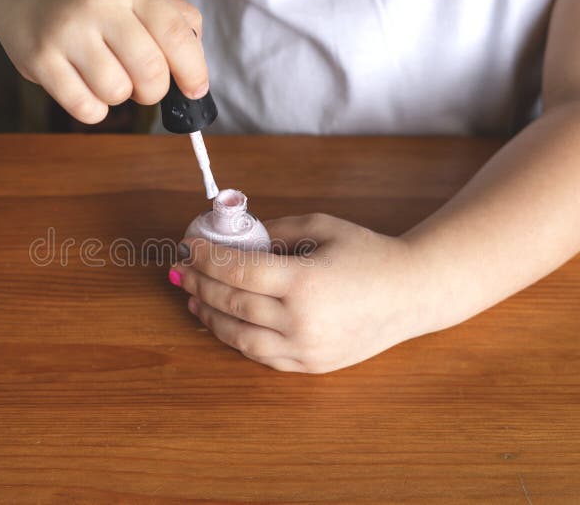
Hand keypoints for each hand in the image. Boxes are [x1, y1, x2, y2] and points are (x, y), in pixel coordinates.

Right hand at [0, 0, 207, 122]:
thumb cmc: (90, 0)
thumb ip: (174, 21)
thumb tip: (197, 70)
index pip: (177, 35)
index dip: (193, 71)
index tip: (195, 90)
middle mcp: (98, 5)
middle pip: (150, 72)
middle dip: (154, 90)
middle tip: (143, 85)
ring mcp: (66, 32)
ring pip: (118, 93)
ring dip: (120, 96)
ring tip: (108, 77)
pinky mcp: (40, 60)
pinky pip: (86, 108)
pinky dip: (95, 109)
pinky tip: (87, 88)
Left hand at [168, 213, 427, 372]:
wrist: (412, 294)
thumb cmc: (369, 254)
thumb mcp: (322, 227)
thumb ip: (276, 231)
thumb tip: (235, 237)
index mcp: (305, 281)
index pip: (239, 270)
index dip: (207, 257)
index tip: (188, 246)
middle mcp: (302, 320)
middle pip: (233, 303)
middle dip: (201, 284)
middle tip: (182, 270)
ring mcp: (306, 349)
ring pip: (241, 338)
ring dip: (211, 316)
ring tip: (194, 297)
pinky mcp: (311, 365)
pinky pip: (262, 356)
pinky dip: (237, 339)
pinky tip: (223, 322)